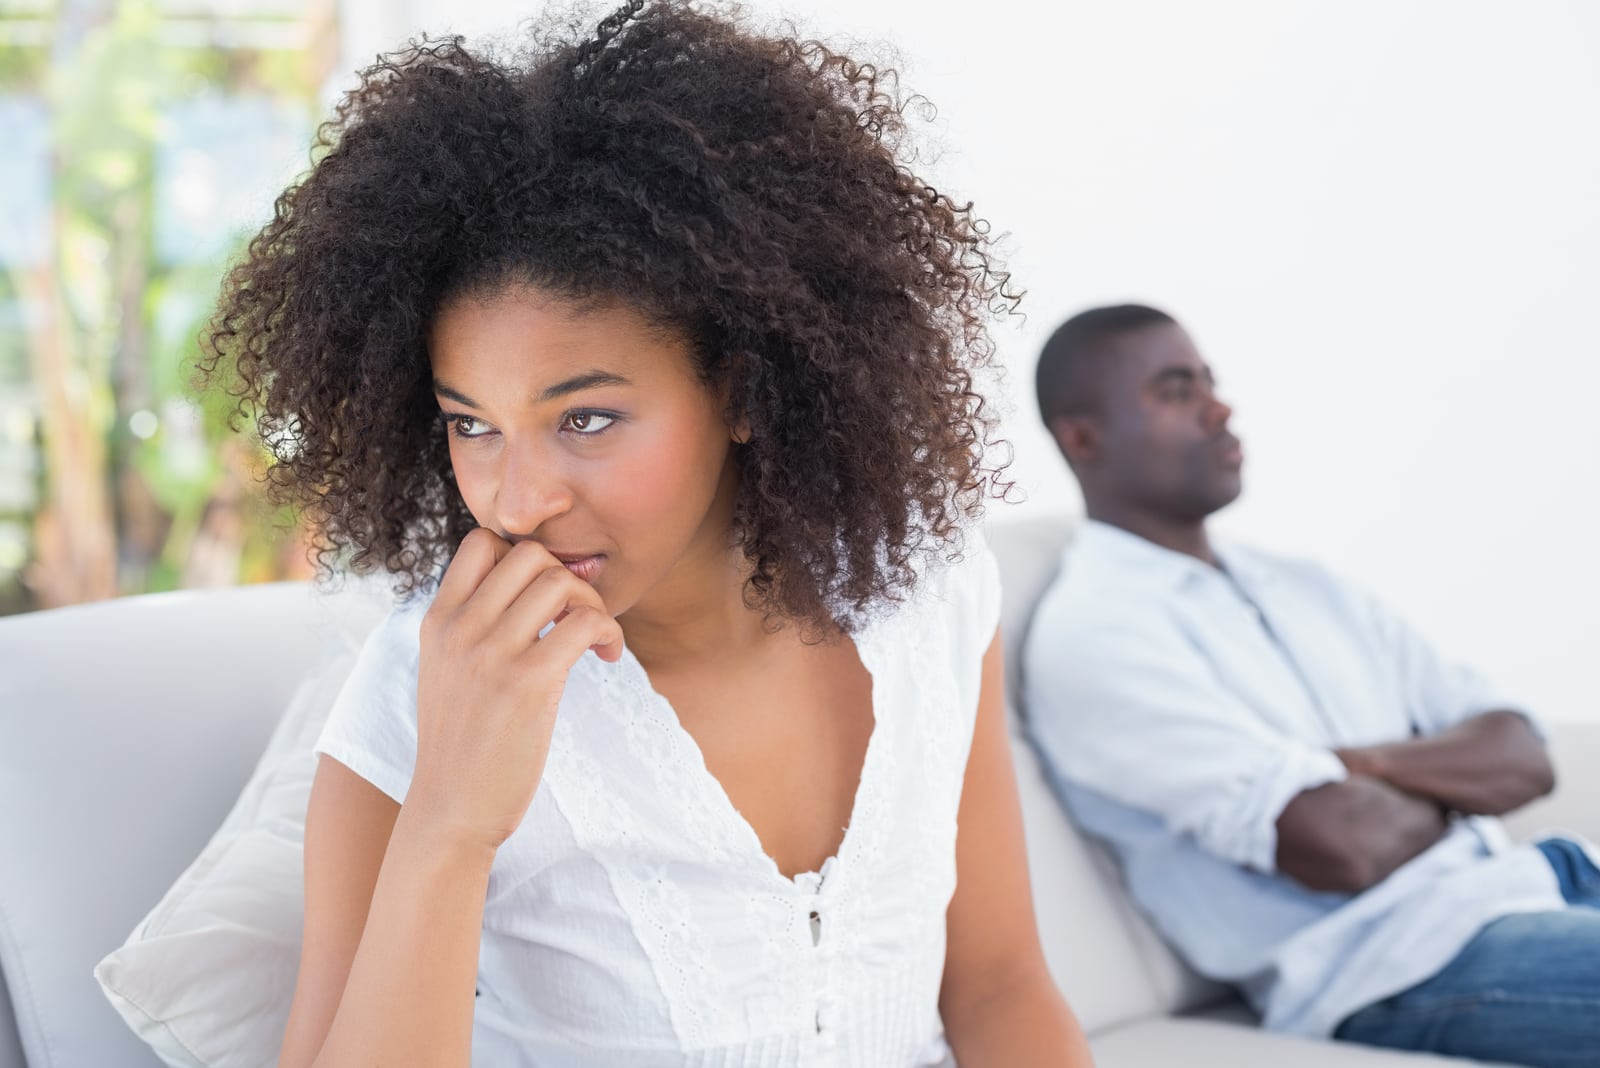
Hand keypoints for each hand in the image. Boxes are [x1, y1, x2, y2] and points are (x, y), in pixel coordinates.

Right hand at [407, 528, 623, 850]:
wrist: (451, 809)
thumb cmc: (462, 744)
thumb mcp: (447, 672)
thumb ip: (472, 628)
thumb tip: (523, 591)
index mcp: (438, 620)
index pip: (481, 541)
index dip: (524, 557)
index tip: (544, 595)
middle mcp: (460, 628)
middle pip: (529, 553)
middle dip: (566, 577)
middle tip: (577, 617)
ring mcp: (491, 654)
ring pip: (560, 582)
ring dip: (594, 605)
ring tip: (596, 640)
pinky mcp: (528, 684)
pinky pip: (585, 624)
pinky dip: (609, 633)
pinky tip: (608, 658)